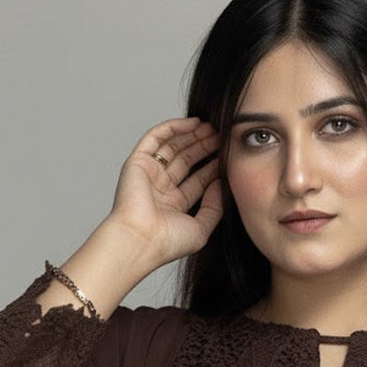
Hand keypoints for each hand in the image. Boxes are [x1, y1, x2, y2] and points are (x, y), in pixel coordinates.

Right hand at [107, 116, 222, 265]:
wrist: (141, 240)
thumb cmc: (167, 242)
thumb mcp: (201, 228)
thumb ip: (214, 208)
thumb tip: (221, 185)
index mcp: (173, 206)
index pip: (197, 180)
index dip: (213, 167)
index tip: (228, 156)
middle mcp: (160, 189)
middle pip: (186, 160)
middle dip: (204, 147)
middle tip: (221, 136)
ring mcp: (149, 174)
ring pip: (173, 147)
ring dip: (192, 136)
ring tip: (211, 127)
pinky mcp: (137, 162)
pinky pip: (156, 138)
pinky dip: (173, 128)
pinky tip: (193, 123)